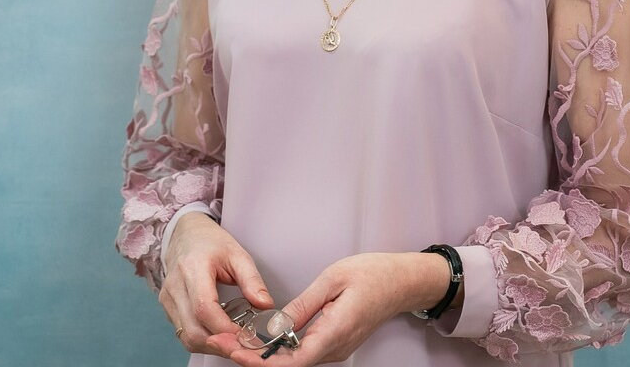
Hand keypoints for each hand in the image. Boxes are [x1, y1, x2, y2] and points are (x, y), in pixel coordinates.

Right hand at [159, 212, 274, 358]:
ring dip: (212, 346)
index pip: (204, 308)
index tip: (246, 337)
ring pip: (187, 337)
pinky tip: (219, 334)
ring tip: (234, 342)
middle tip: (244, 346)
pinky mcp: (167, 308)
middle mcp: (176, 286)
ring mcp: (168, 299)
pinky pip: (184, 333)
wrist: (185, 233)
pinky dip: (203, 339)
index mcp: (193, 268)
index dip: (225, 329)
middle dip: (220, 344)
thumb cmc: (210, 241)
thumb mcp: (237, 253)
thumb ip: (252, 280)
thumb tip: (266, 306)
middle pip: (193, 330)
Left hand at [227, 252, 429, 365]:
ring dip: (268, 356)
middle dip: (257, 359)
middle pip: (291, 366)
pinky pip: (306, 352)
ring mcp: (338, 348)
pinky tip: (266, 338)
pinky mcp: (337, 343)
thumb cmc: (373, 273)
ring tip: (239, 341)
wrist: (402, 281)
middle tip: (227, 344)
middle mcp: (336, 348)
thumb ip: (304, 305)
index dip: (263, 362)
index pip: (293, 361)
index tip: (238, 354)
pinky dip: (283, 349)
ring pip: (297, 361)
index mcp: (336, 332)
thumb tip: (275, 326)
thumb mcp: (333, 278)